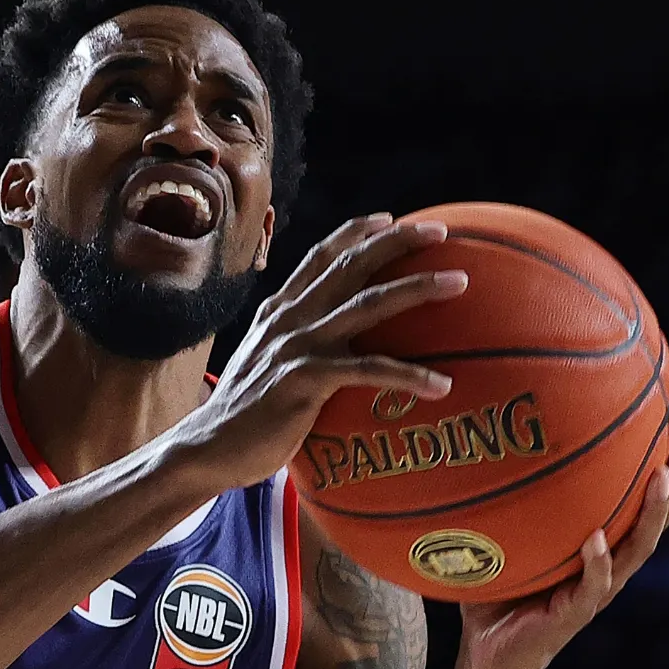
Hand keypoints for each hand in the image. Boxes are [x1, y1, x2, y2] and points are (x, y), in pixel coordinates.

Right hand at [171, 213, 468, 490]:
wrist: (208, 449)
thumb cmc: (246, 416)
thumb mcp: (268, 364)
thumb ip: (296, 346)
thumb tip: (334, 350)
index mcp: (281, 311)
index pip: (321, 257)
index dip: (356, 233)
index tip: (391, 219)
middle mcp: (289, 318)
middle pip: (351, 265)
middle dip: (398, 242)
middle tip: (442, 230)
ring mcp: (296, 346)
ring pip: (367, 305)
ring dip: (417, 287)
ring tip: (460, 281)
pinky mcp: (304, 380)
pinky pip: (367, 371)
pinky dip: (409, 376)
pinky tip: (443, 385)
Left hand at [456, 423, 668, 668]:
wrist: (486, 660)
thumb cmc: (494, 597)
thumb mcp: (502, 542)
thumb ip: (503, 505)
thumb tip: (478, 447)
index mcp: (599, 548)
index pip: (639, 501)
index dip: (661, 464)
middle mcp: (606, 567)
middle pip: (655, 518)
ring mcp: (593, 593)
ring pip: (636, 550)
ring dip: (651, 515)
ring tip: (658, 479)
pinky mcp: (571, 617)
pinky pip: (591, 588)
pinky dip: (597, 565)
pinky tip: (597, 541)